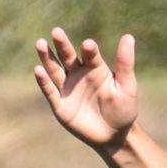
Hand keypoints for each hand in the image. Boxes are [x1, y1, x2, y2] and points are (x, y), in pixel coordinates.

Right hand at [34, 30, 139, 153]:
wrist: (114, 135)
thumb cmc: (123, 109)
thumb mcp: (127, 87)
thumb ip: (125, 63)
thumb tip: (128, 36)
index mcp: (95, 68)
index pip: (90, 55)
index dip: (89, 50)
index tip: (89, 45)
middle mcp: (78, 74)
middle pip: (68, 57)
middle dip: (62, 45)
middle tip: (57, 32)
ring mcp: (67, 88)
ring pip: (55, 70)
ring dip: (47, 58)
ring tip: (40, 43)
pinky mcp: (60, 105)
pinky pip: (50, 91)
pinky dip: (44, 82)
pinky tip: (38, 70)